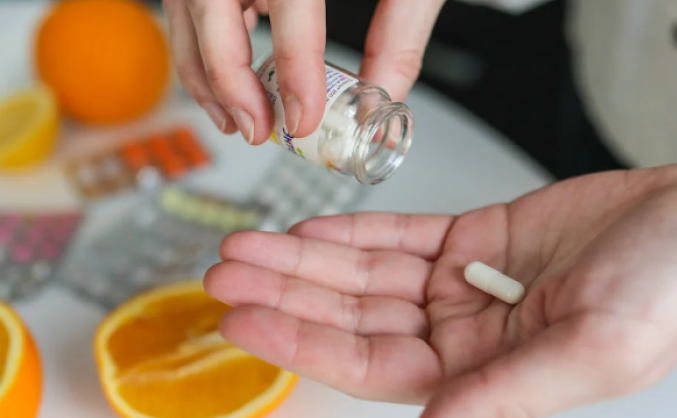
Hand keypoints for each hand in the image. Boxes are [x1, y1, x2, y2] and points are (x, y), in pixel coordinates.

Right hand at [162, 0, 442, 144]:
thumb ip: (400, 30)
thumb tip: (382, 93)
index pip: (290, 5)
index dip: (293, 70)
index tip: (304, 118)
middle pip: (211, 8)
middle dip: (231, 82)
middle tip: (260, 130)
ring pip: (184, 11)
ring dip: (205, 74)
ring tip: (237, 119)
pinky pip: (184, 4)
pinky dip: (198, 48)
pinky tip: (223, 81)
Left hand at [205, 162, 676, 416]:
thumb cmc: (666, 291)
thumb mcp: (593, 351)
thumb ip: (507, 391)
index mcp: (484, 374)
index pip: (369, 365)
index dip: (302, 343)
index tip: (247, 320)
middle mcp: (462, 333)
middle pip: (352, 315)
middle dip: (288, 294)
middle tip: (229, 274)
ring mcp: (460, 284)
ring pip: (364, 272)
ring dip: (306, 258)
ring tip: (250, 245)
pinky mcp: (470, 239)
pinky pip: (398, 235)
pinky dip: (352, 231)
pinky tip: (310, 230)